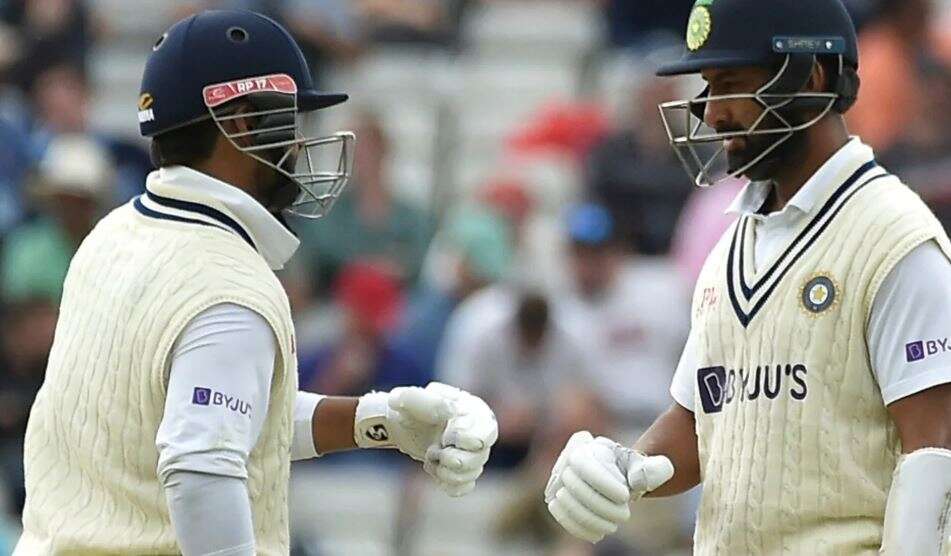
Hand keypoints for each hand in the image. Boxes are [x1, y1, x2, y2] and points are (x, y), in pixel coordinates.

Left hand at [355, 382, 497, 496]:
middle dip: (451, 458)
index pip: (485, 435)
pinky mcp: (465, 471)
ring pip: (471, 473)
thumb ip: (428, 402)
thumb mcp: (411, 399)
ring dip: (444, 470)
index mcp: (476, 411)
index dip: (461, 440)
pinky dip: (447, 483)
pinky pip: (465, 486)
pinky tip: (435, 470)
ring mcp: (475, 453)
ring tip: (430, 456)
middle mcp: (481, 433)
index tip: (443, 435)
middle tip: (432, 449)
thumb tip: (451, 410)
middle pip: (480, 458)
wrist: (404, 425)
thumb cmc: (409, 408)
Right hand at [544, 431, 673, 542]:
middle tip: (625, 515)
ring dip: (591, 518)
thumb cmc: (631, 471)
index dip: (602, 482)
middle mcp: (565, 459)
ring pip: (566, 502)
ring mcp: (557, 480)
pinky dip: (579, 527)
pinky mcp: (556, 500)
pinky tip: (599, 533)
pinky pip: (561, 515)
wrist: (615, 480)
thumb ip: (652, 468)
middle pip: (573, 484)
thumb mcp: (644, 466)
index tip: (626, 497)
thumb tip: (652, 473)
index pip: (583, 463)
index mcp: (585, 444)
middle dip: (601, 505)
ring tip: (614, 525)